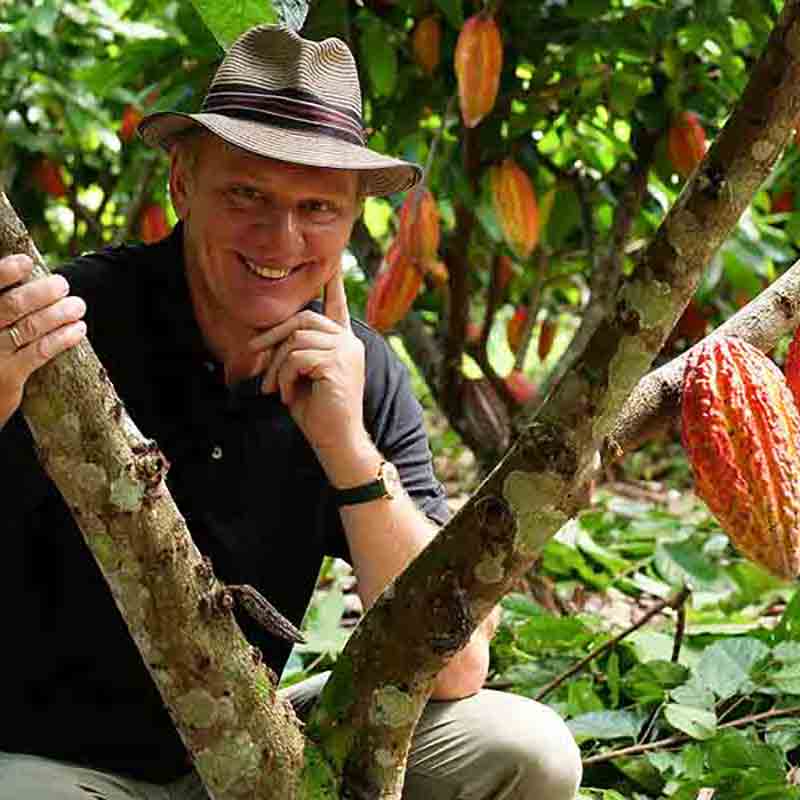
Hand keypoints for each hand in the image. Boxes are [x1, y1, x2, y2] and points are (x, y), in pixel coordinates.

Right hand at [0, 254, 86, 427]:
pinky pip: (40, 352)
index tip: (25, 262)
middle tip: (62, 284)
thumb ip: (3, 307)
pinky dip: (62, 338)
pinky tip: (78, 330)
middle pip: (11, 305)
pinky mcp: (7, 377)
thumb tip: (31, 278)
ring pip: (29, 327)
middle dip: (41, 292)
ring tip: (78, 306)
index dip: (3, 272)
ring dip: (59, 313)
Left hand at [249, 268, 369, 471]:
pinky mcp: (338, 363)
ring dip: (277, 366)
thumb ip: (292, 354)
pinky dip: (284, 377)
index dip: (334, 284)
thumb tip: (263, 343)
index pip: (337, 307)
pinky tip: (287, 395)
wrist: (338, 442)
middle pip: (303, 319)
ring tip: (276, 390)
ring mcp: (346, 351)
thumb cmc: (318, 413)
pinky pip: (297, 357)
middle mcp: (349, 342)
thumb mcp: (301, 377)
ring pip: (296, 340)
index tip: (333, 263)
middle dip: (272, 336)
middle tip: (253, 356)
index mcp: (343, 343)